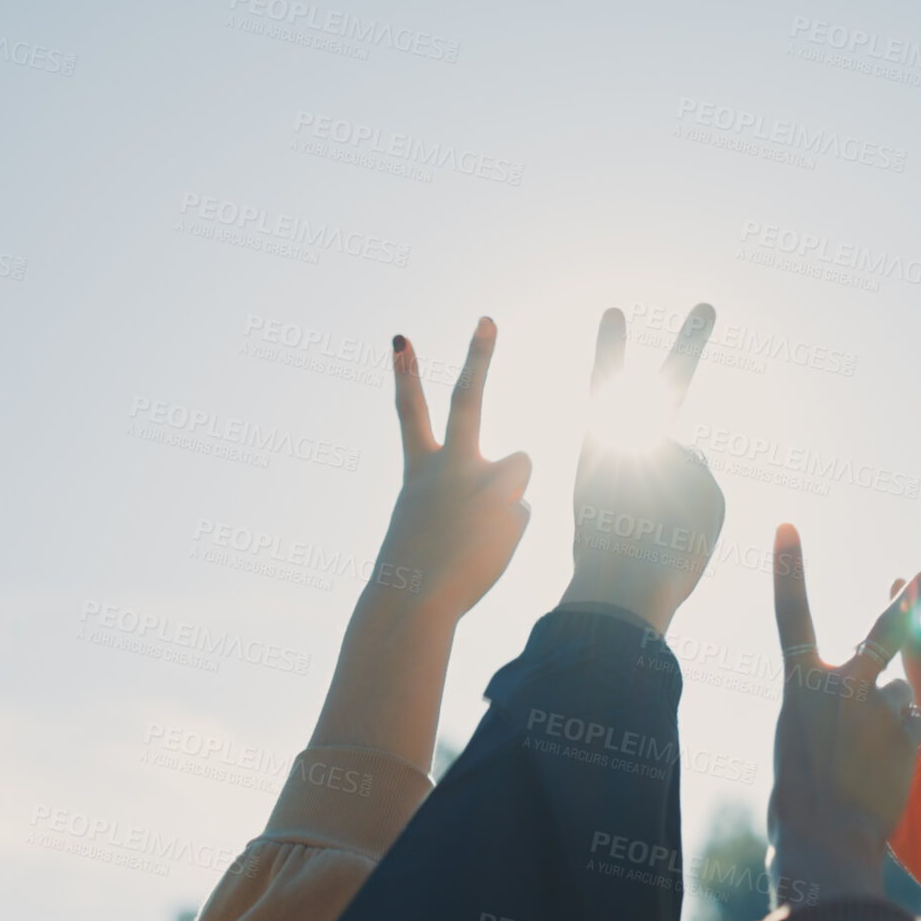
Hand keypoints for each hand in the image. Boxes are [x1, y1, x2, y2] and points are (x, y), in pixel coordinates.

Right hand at [379, 321, 532, 618]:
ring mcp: (483, 483)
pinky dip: (509, 533)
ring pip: (520, 465)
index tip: (399, 336)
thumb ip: (460, 493)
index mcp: (421, 471)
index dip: (405, 372)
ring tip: (482, 526)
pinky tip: (487, 552)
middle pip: (467, 399)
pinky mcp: (513, 507)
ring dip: (509, 491)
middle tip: (487, 319)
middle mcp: (451, 466)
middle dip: (477, 355)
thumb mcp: (427, 523)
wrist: (414, 601)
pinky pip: (521, 515)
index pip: (411, 411)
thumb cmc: (416, 570)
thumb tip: (509, 490)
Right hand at [560, 306, 724, 631]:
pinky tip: (676, 538)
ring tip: (652, 533)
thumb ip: (641, 469)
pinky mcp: (706, 483)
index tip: (616, 311)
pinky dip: (690, 521)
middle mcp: (641, 441)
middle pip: (671, 384)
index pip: (605, 383)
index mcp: (600, 443)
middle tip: (708, 308)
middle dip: (690, 341)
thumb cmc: (600, 551)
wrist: (621, 586)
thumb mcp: (603, 503)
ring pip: (681, 475)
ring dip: (670, 503)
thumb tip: (684, 459)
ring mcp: (679, 458)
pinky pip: (700, 499)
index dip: (611, 348)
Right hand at [767, 523, 920, 904]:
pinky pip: (916, 723)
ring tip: (868, 760)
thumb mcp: (797, 737)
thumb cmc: (799, 799)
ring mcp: (879, 707)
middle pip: (888, 626)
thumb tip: (879, 685)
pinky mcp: (910, 731)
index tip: (787, 526)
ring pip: (901, 693)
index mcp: (798, 685)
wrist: (824, 843)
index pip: (789, 613)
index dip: (788, 568)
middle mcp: (840, 686)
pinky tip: (888, 771)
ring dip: (893, 717)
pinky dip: (908, 742)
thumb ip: (828, 700)